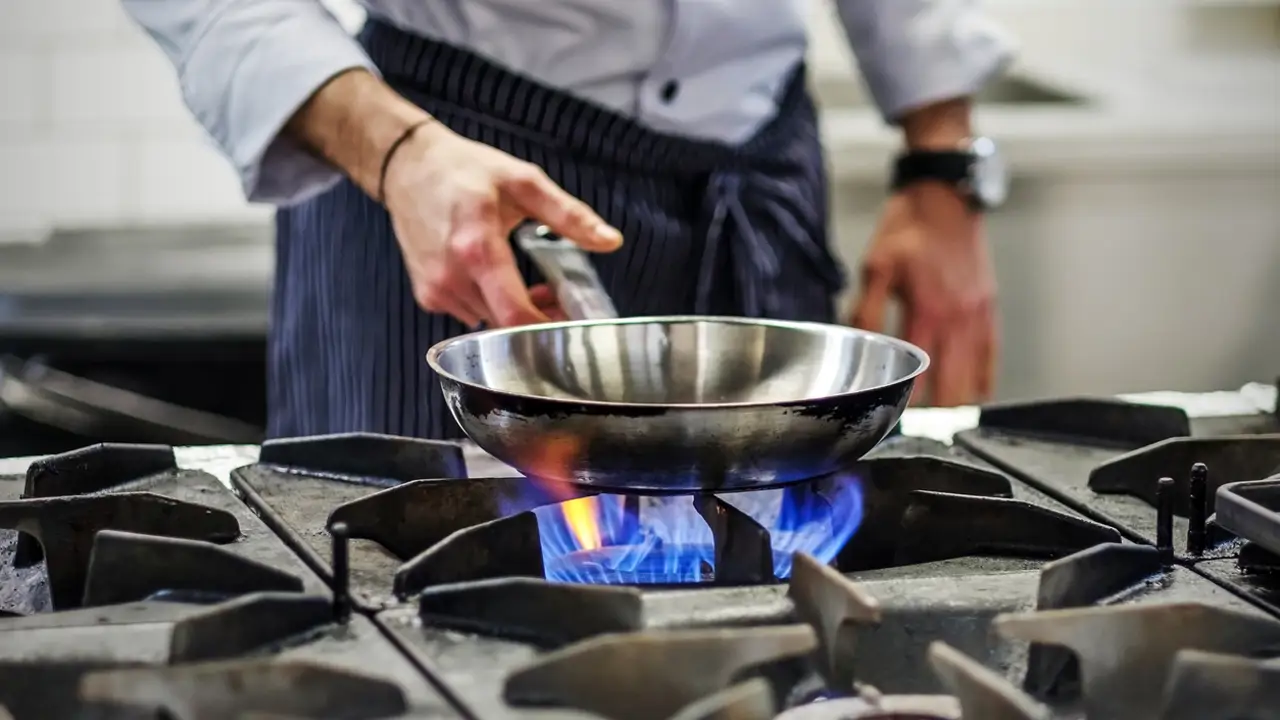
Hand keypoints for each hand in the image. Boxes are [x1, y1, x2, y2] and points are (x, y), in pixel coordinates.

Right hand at [383, 122, 621, 326]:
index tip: (571, 321)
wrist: (407, 167)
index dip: (549, 329)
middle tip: (556, 295)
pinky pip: (469, 315)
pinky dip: (489, 307)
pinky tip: (496, 282)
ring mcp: (436, 290)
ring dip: (513, 313)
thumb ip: (569, 215)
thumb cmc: (463, 170)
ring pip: (489, 324)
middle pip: (506, 326)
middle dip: (537, 319)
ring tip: (528, 284)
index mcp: (477, 249)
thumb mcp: (523, 182)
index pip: (516, 316)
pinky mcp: (427, 295)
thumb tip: (610, 241)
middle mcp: (452, 276)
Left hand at [848, 184, 997, 405]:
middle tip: (918, 432)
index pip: (919, 373)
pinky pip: (991, 356)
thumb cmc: (909, 227)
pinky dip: (981, 380)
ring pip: (975, 376)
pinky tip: (971, 396)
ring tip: (941, 424)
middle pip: (952, 386)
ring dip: (959, 402)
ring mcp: (978, 315)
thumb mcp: (876, 265)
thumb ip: (865, 309)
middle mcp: (958, 318)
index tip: (896, 421)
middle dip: (936, 414)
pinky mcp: (989, 308)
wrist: (946, 197)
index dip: (908, 402)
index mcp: (928, 309)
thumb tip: (854, 343)